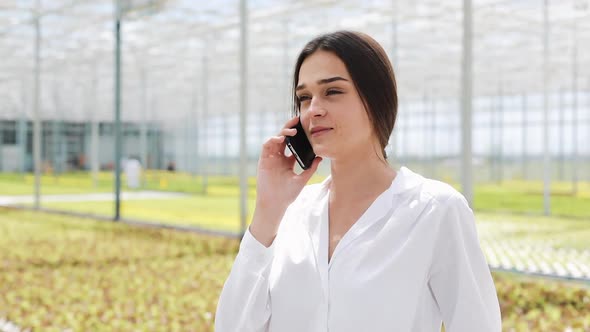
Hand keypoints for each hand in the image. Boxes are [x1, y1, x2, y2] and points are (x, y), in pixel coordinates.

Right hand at [249, 116, 322, 245]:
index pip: (293, 144)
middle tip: (298, 120)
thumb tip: (320, 158)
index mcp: (288, 161)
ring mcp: (271, 158)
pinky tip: (280, 139)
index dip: (298, 136)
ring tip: (292, 132)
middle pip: (284, 138)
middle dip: (290, 128)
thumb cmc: (288, 194)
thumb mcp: (302, 180)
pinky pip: (267, 146)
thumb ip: (310, 169)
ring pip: (275, 139)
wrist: (275, 204)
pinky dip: (272, 140)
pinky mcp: (263, 160)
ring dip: (282, 133)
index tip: (306, 128)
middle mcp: (279, 158)